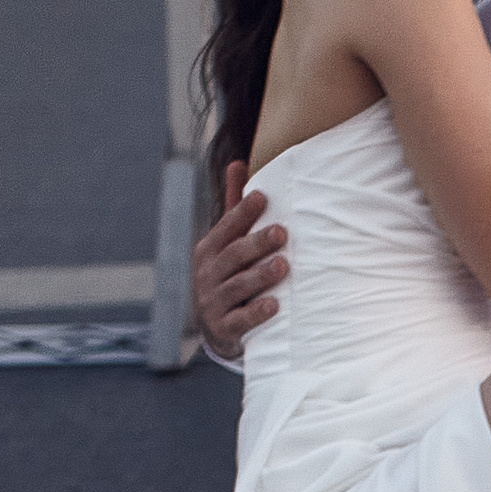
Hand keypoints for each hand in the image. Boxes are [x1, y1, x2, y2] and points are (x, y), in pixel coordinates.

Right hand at [193, 161, 287, 352]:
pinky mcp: (223, 329)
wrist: (216, 329)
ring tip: (283, 266)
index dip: (242, 213)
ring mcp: (213, 302)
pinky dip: (256, 313)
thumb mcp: (227, 242)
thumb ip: (233, 208)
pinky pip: (240, 320)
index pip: (226, 228)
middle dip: (256, 243)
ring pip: (236, 287)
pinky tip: (275, 306)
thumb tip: (236, 162)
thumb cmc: (228, 275)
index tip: (263, 197)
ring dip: (259, 276)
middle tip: (281, 232)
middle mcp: (207, 274)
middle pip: (233, 256)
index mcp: (209, 250)